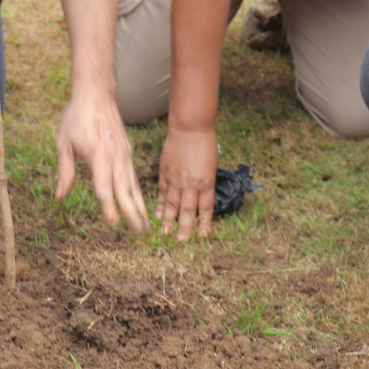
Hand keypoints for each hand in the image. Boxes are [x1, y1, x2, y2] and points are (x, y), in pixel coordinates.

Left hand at [55, 93, 147, 230]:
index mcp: (98, 155)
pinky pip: (133, 177)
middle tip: (138, 232)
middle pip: (124, 189)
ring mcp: (124, 154)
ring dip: (139, 206)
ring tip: (144, 226)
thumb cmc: (76, 119)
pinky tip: (140, 205)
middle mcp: (115, 157)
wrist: (96, 95)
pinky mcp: (128, 152)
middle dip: (131, 212)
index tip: (112, 222)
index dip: (108, 205)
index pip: (103, 186)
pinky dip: (138, 193)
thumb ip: (65, 172)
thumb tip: (60, 197)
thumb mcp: (64, 144)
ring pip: (133, 185)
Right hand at [157, 124, 218, 239]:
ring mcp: (175, 179)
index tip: (203, 236)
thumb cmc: (205, 143)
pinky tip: (156, 213)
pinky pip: (161, 191)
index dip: (204, 223)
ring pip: (171, 204)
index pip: (206, 208)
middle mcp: (190, 184)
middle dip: (185, 227)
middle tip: (181, 241)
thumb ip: (206, 181)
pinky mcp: (164, 172)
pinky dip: (159, 203)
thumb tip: (201, 192)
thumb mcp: (212, 165)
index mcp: (206, 183)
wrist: (189, 127)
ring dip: (168, 219)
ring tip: (165, 233)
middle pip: (187, 210)